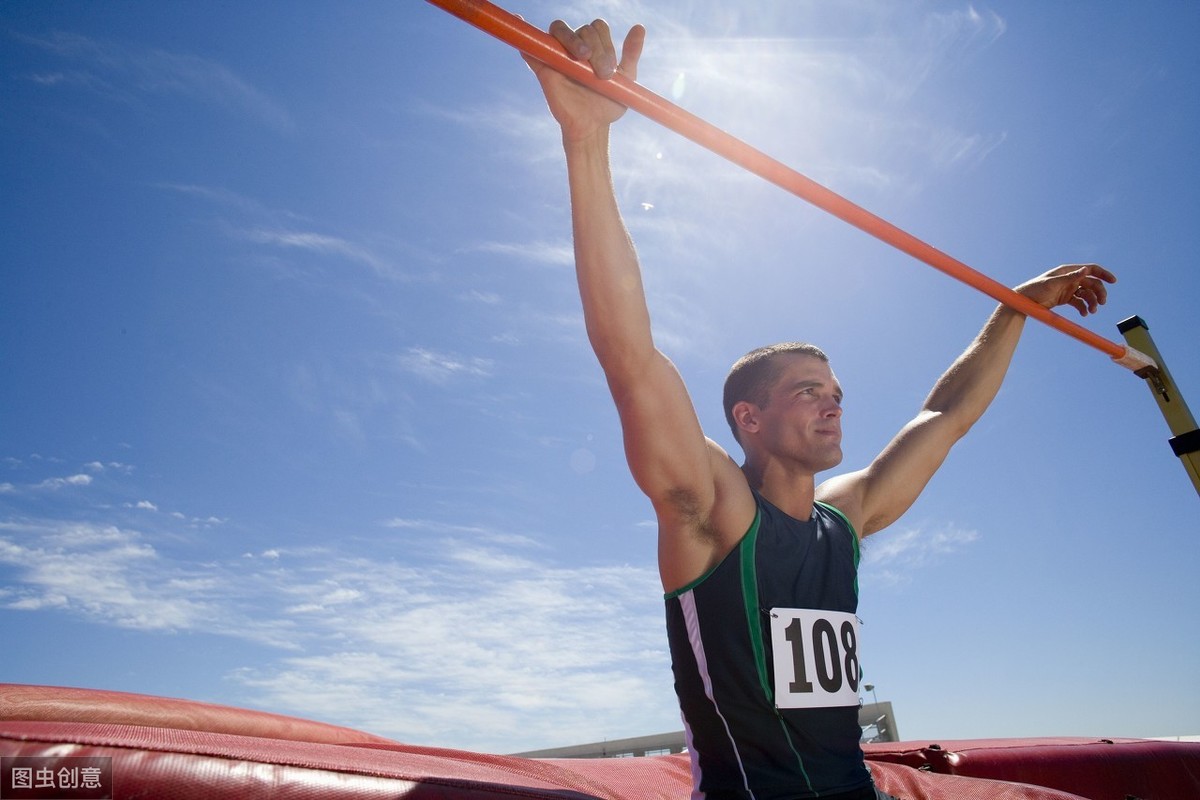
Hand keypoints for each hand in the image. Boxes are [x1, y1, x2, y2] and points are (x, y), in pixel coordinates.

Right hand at [524, 19, 645, 142]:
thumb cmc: (609, 103)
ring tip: (580, 57)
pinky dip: (523, 32)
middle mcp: (575, 46)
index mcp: (594, 45)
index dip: (605, 43)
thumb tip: (639, 28)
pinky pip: (531, 47)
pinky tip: (517, 20)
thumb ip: (631, 53)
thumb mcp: (627, 78)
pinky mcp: (543, 67)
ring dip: (571, 39)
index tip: (610, 69)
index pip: (597, 29)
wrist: (593, 126)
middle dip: (595, 47)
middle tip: (602, 73)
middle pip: (581, 29)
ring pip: (559, 30)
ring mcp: (558, 54)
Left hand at [1014, 263, 1116, 316]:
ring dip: (1092, 302)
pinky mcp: (1065, 299)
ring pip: (1086, 294)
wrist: (1023, 303)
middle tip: (1101, 304)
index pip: (1090, 269)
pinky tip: (1084, 314)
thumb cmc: (1035, 289)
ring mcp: (1068, 289)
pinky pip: (1079, 303)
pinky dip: (1084, 308)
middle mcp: (1069, 279)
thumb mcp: (1052, 283)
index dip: (1103, 274)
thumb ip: (1069, 277)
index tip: (1114, 281)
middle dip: (1099, 293)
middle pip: (1091, 284)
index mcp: (1067, 271)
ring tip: (1091, 312)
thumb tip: (1085, 270)